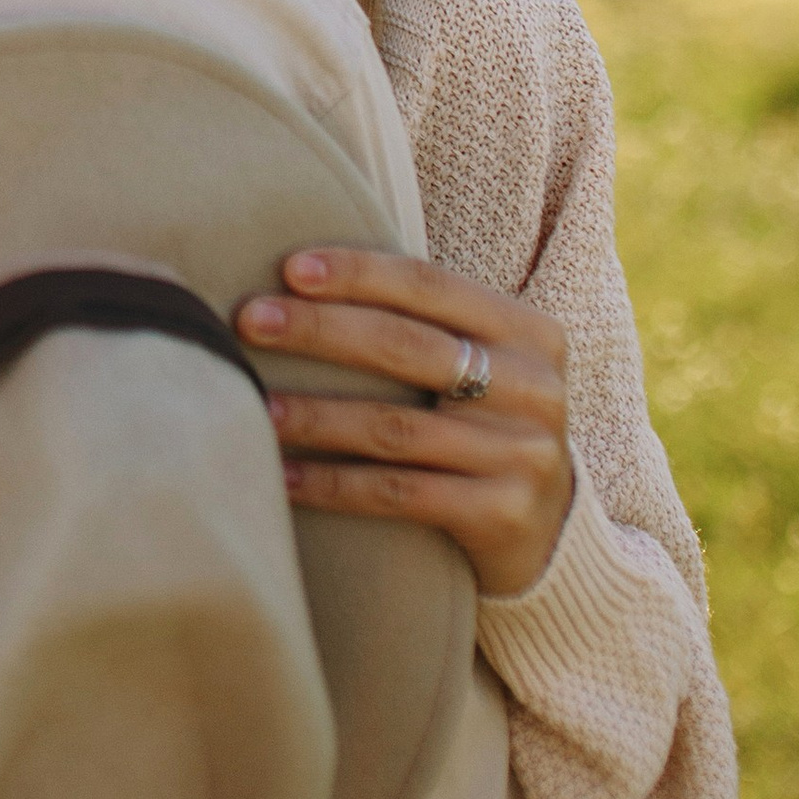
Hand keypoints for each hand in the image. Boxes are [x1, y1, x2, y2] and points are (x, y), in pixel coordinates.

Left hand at [236, 248, 573, 601]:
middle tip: (250, 321)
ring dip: (314, 415)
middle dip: (320, 331)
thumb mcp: (479, 363)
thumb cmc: (484, 422)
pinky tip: (283, 477)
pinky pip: (397, 493)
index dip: (358, 272)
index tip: (290, 269)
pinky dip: (332, 483)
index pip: (431, 285)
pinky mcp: (500, 513)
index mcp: (528, 332)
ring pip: (394, 427)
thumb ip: (420, 322)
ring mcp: (522, 454)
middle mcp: (533, 388)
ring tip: (254, 405)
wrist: (549, 529)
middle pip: (407, 348)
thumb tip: (297, 277)